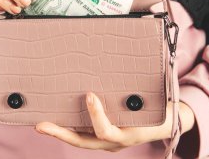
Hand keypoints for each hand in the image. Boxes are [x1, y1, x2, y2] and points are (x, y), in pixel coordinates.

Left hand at [35, 92, 194, 151]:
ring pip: (79, 139)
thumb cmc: (160, 113)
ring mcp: (106, 141)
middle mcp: (113, 142)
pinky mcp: (103, 136)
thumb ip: (139, 94)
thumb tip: (130, 67)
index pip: (105, 131)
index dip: (96, 115)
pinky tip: (58, 114)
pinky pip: (83, 133)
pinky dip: (69, 126)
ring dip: (60, 130)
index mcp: (125, 135)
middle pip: (82, 142)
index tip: (90, 95)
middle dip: (60, 133)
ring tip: (42, 121)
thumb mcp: (152, 105)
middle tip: (40, 125)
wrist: (167, 124)